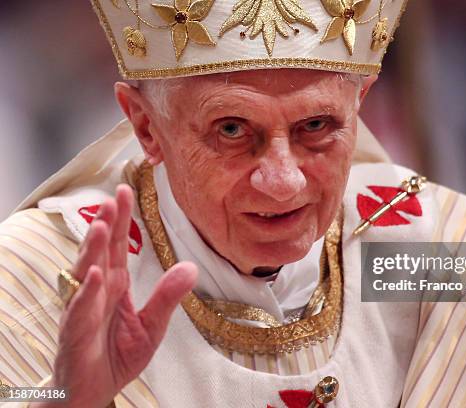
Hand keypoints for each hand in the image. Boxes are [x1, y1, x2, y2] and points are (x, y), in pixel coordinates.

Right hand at [46, 185, 196, 406]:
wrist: (93, 393)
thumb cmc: (116, 357)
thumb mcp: (152, 326)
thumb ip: (167, 297)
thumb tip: (191, 268)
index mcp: (114, 287)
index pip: (118, 247)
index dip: (121, 219)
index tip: (124, 190)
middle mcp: (96, 293)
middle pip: (100, 252)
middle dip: (106, 223)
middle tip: (114, 196)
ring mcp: (83, 311)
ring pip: (86, 274)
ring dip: (94, 249)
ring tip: (103, 225)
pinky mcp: (75, 334)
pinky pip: (81, 311)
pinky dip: (88, 293)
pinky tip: (95, 274)